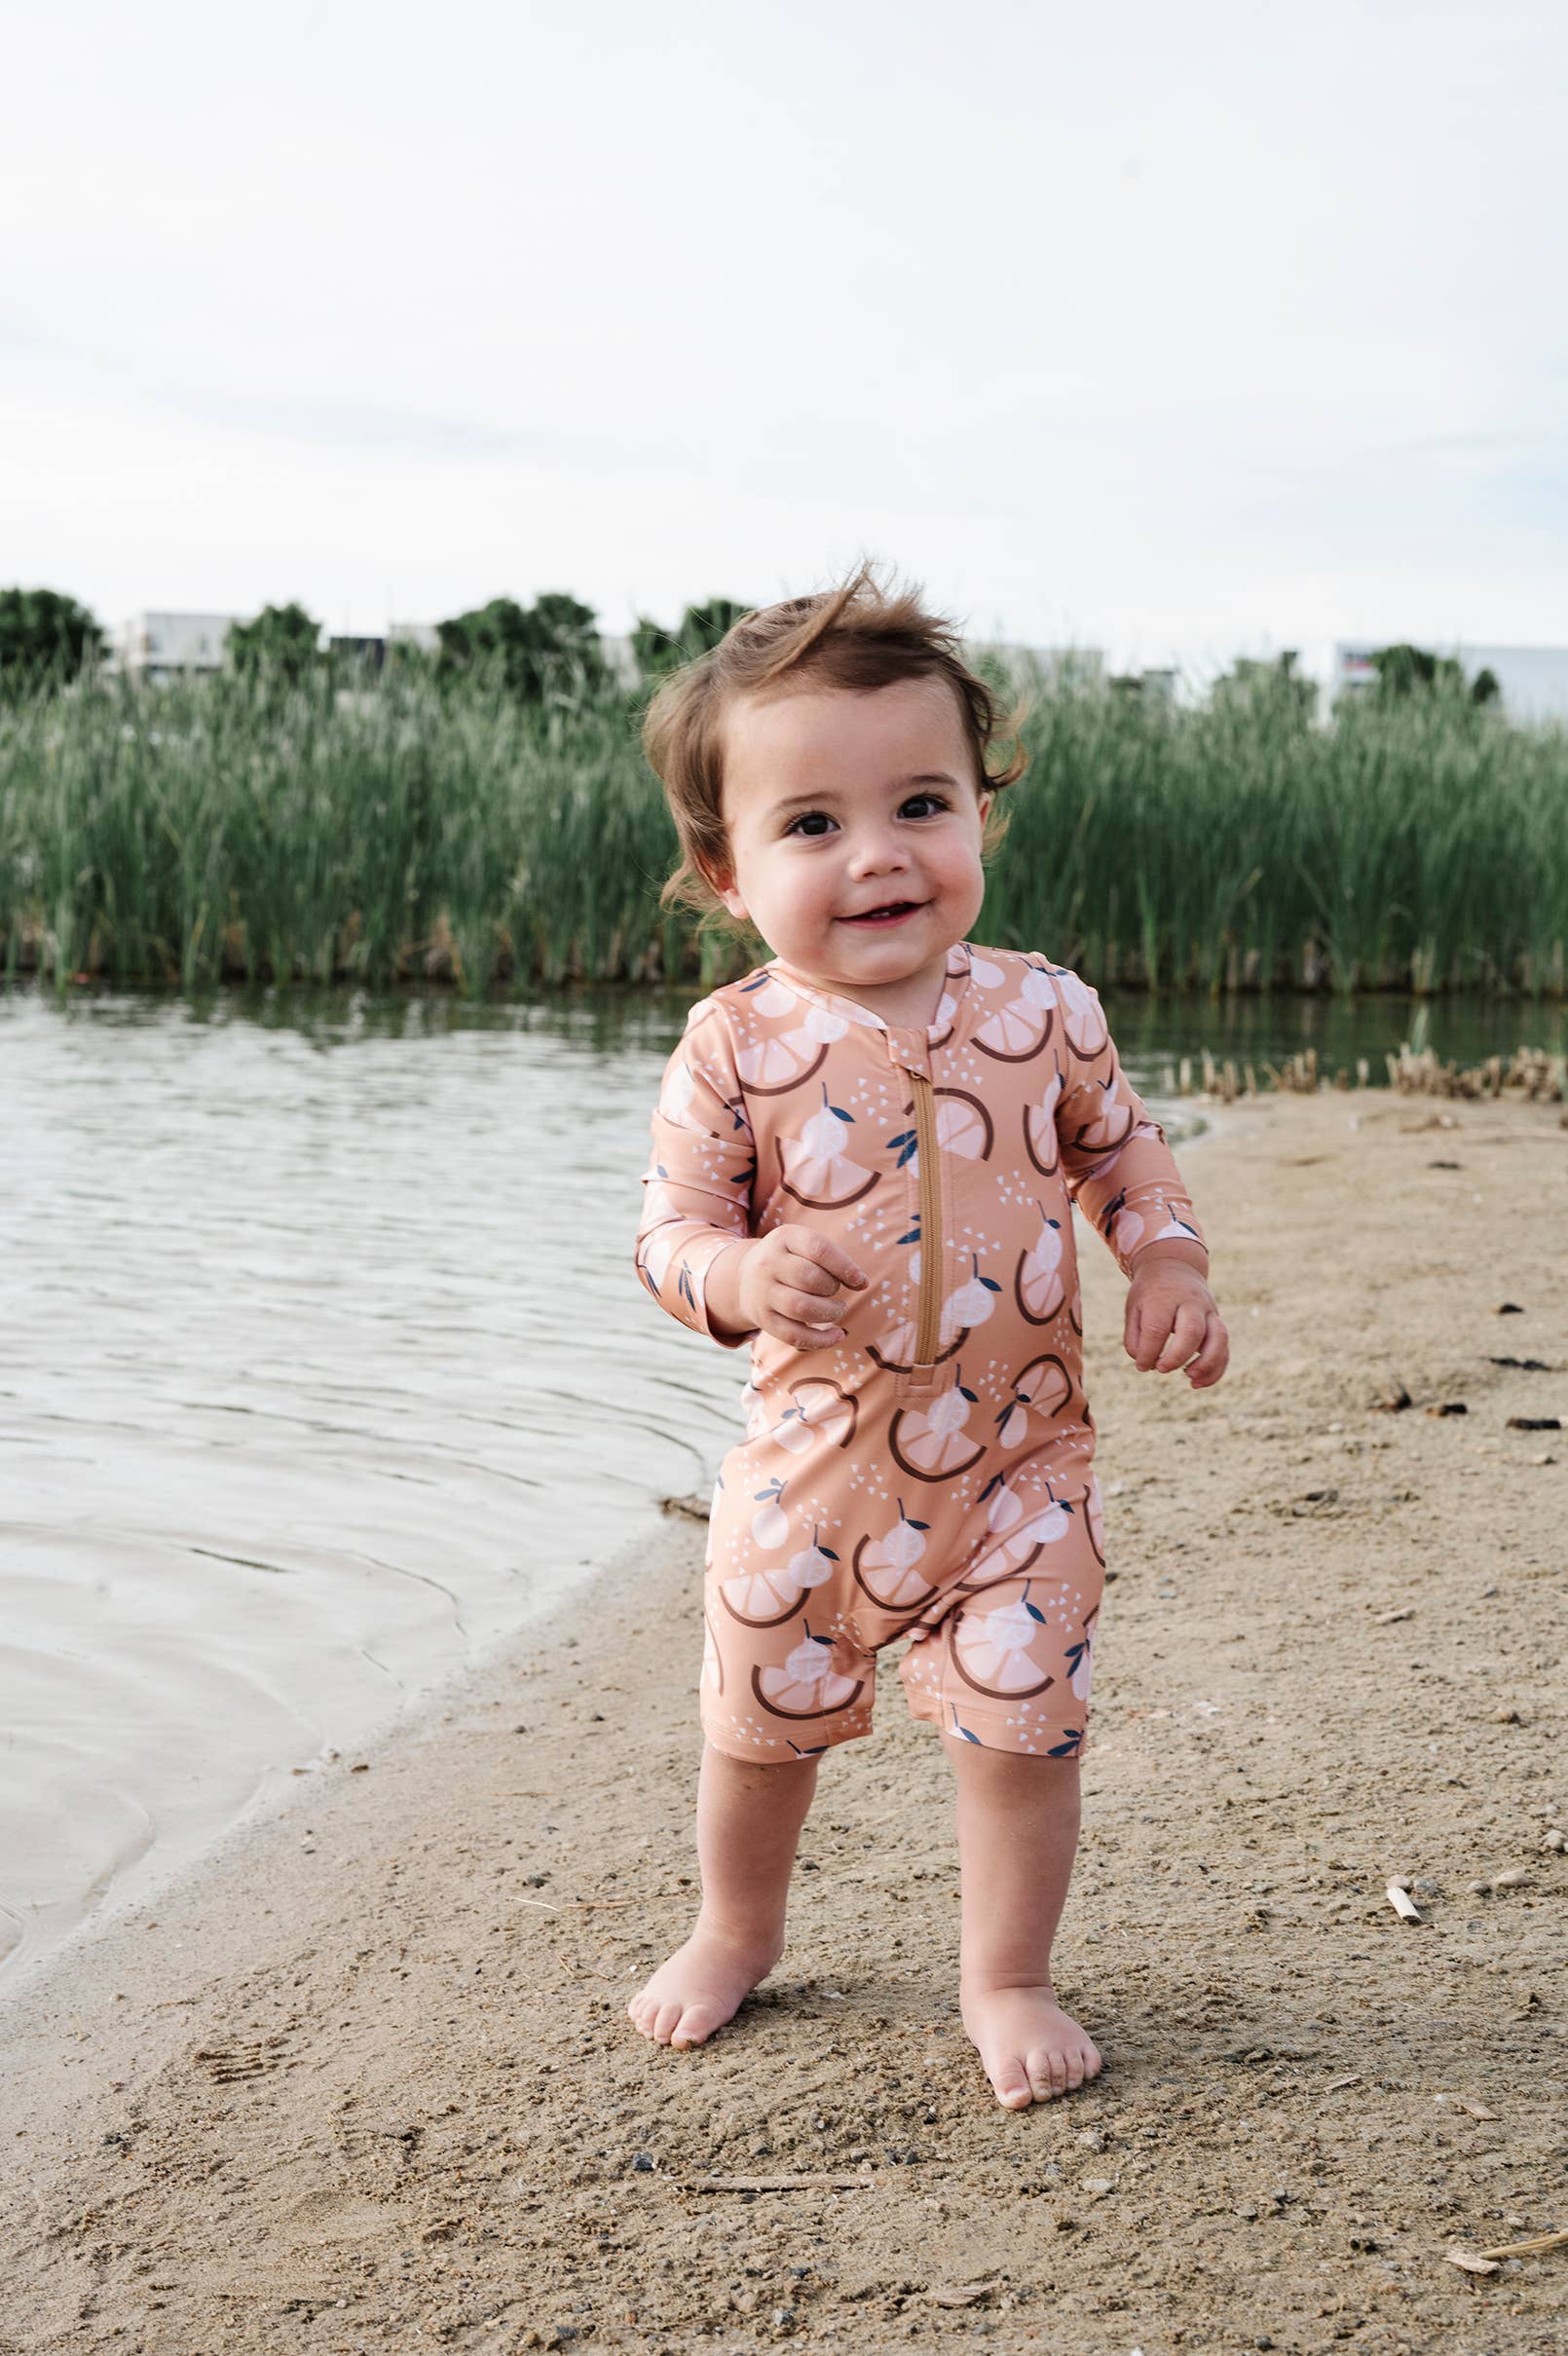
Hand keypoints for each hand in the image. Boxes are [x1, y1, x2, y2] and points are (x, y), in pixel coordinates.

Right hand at [712, 1226, 867, 1351]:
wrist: (745, 1277)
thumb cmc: (790, 1260)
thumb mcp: (804, 1245)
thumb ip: (833, 1258)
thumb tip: (862, 1283)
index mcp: (784, 1238)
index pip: (819, 1249)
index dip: (846, 1267)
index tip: (860, 1281)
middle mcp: (769, 1263)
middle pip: (810, 1279)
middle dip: (832, 1289)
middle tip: (835, 1292)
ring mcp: (763, 1292)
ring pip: (801, 1307)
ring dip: (829, 1313)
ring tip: (837, 1310)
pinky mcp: (763, 1319)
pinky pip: (793, 1335)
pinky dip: (821, 1340)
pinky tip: (837, 1335)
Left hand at [1124, 1257, 1228, 1387]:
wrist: (1174, 1266)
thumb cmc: (1150, 1293)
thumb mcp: (1134, 1308)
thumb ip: (1134, 1338)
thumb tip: (1146, 1365)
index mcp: (1164, 1297)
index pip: (1157, 1328)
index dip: (1148, 1352)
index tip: (1142, 1365)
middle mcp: (1191, 1302)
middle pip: (1192, 1331)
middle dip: (1177, 1357)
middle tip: (1161, 1369)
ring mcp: (1209, 1311)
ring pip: (1219, 1337)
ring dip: (1207, 1363)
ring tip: (1190, 1379)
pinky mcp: (1218, 1322)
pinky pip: (1225, 1347)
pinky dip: (1216, 1368)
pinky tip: (1199, 1382)